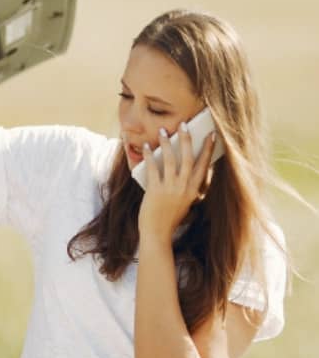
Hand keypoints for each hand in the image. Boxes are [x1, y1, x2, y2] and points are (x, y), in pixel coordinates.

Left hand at [138, 123, 216, 243]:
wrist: (157, 233)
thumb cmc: (170, 219)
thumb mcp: (185, 203)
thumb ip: (187, 188)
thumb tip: (184, 170)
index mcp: (194, 190)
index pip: (203, 165)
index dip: (208, 149)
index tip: (211, 134)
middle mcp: (184, 187)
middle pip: (188, 158)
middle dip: (186, 139)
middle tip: (184, 124)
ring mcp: (170, 188)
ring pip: (170, 160)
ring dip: (166, 143)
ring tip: (163, 131)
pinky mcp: (155, 190)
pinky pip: (152, 168)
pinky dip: (149, 156)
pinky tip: (146, 147)